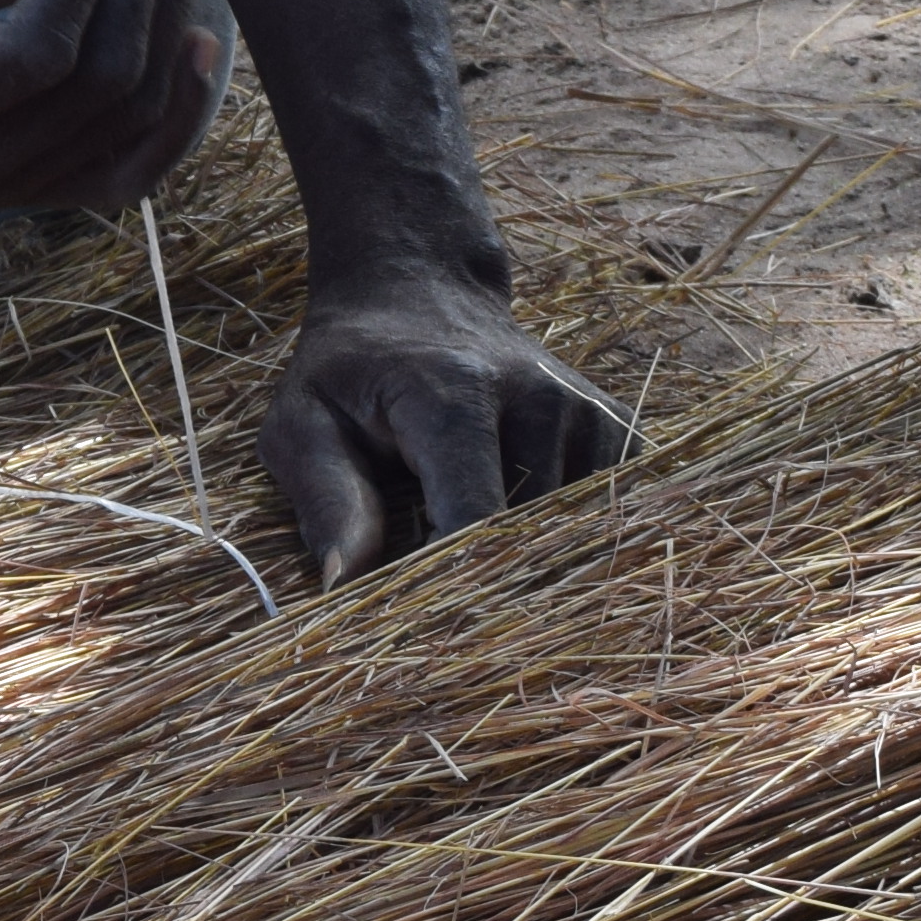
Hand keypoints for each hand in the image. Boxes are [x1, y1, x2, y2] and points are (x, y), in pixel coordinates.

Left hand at [263, 260, 632, 585]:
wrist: (420, 292)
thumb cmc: (350, 371)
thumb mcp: (304, 423)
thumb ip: (327, 499)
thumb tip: (346, 587)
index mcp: (455, 392)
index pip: (477, 521)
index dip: (451, 589)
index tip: (420, 628)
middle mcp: (538, 396)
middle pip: (533, 539)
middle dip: (491, 591)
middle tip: (445, 620)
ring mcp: (586, 409)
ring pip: (575, 539)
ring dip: (529, 567)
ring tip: (475, 557)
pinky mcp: (616, 426)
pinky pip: (610, 518)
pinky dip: (570, 543)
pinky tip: (523, 534)